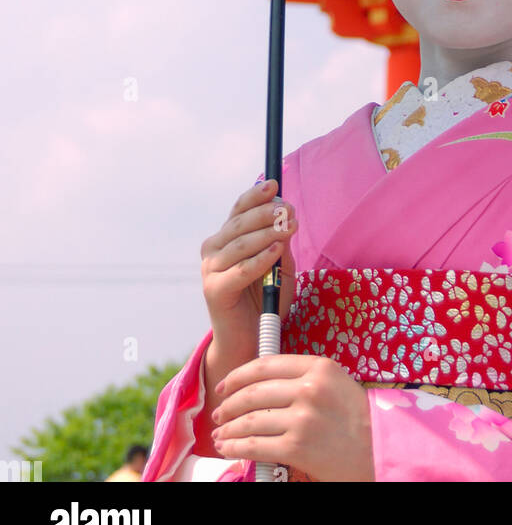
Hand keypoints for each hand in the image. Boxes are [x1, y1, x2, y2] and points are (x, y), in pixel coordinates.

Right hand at [200, 179, 297, 353]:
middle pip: (240, 223)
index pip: (239, 210)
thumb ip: (280, 242)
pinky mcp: (214, 291)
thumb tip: (286, 212)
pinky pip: (240, 270)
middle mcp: (213, 250)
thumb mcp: (280, 266)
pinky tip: (277, 250)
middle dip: (267, 213)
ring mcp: (210, 270)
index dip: (255, 196)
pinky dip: (260, 259)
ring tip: (289, 227)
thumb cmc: (267, 299)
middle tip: (289, 210)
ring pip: (241, 244)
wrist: (251, 340)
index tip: (274, 184)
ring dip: (267, 233)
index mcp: (226, 238)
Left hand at [210, 354, 374, 481]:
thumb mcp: (334, 382)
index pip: (264, 365)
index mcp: (318, 366)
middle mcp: (309, 389)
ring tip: (220, 436)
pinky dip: (235, 448)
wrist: (379, 449)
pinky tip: (229, 449)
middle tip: (219, 414)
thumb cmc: (356, 417)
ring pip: (250, 420)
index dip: (238, 376)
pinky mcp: (297, 447)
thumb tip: (258, 383)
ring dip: (228, 430)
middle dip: (228, 405)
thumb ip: (301, 376)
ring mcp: (302, 418)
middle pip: (252, 392)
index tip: (225, 386)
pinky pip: (254, 445)